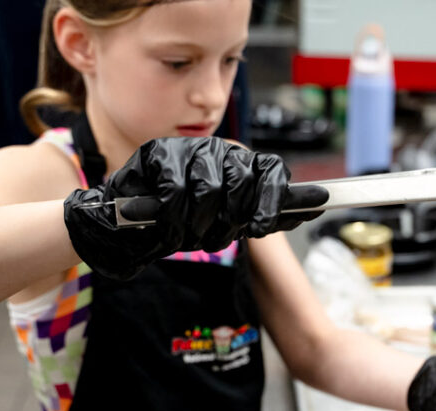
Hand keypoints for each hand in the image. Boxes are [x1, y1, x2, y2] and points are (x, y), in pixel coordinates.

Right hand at [63, 137, 321, 279]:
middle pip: (242, 182)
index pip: (271, 170)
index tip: (269, 225)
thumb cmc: (174, 228)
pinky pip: (176, 191)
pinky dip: (169, 217)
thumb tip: (314, 206)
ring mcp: (188, 148)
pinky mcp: (158, 152)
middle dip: (226, 221)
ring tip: (181, 234)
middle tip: (206, 238)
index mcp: (238, 165)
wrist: (120, 231)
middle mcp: (218, 150)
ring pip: (209, 189)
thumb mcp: (225, 225)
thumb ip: (262, 215)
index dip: (274, 199)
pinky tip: (161, 224)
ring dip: (195, 224)